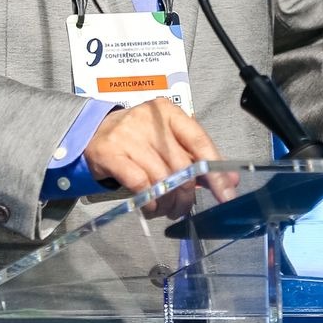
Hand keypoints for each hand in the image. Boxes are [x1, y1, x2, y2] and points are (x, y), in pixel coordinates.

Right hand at [83, 98, 239, 219]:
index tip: (226, 194)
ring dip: (169, 202)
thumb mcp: (168, 140)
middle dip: (187, 195)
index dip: (215, 170)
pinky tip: (152, 206)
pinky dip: (150, 201)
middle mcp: (149, 120)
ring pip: (162, 178)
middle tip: (185, 208)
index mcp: (168, 113)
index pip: (199, 140)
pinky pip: (139, 184)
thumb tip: (230, 181)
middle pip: (181, 165)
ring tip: (168, 209)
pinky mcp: (110, 153)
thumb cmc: (138, 138)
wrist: (92, 132)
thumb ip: (198, 158)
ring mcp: (128, 135)